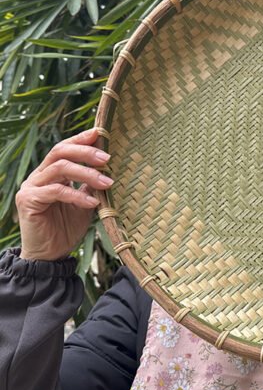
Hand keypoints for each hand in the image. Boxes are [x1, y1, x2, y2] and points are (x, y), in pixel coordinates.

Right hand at [15, 128, 112, 261]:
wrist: (50, 256)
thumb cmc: (67, 228)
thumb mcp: (85, 201)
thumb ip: (91, 184)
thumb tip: (108, 165)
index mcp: (50, 173)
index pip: (64, 148)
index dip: (81, 139)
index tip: (101, 134)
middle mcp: (38, 176)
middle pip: (60, 152)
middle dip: (86, 152)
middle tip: (107, 159)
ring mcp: (31, 187)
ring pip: (60, 168)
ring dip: (87, 173)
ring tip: (107, 183)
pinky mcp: (28, 201)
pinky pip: (56, 191)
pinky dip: (77, 194)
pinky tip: (92, 202)